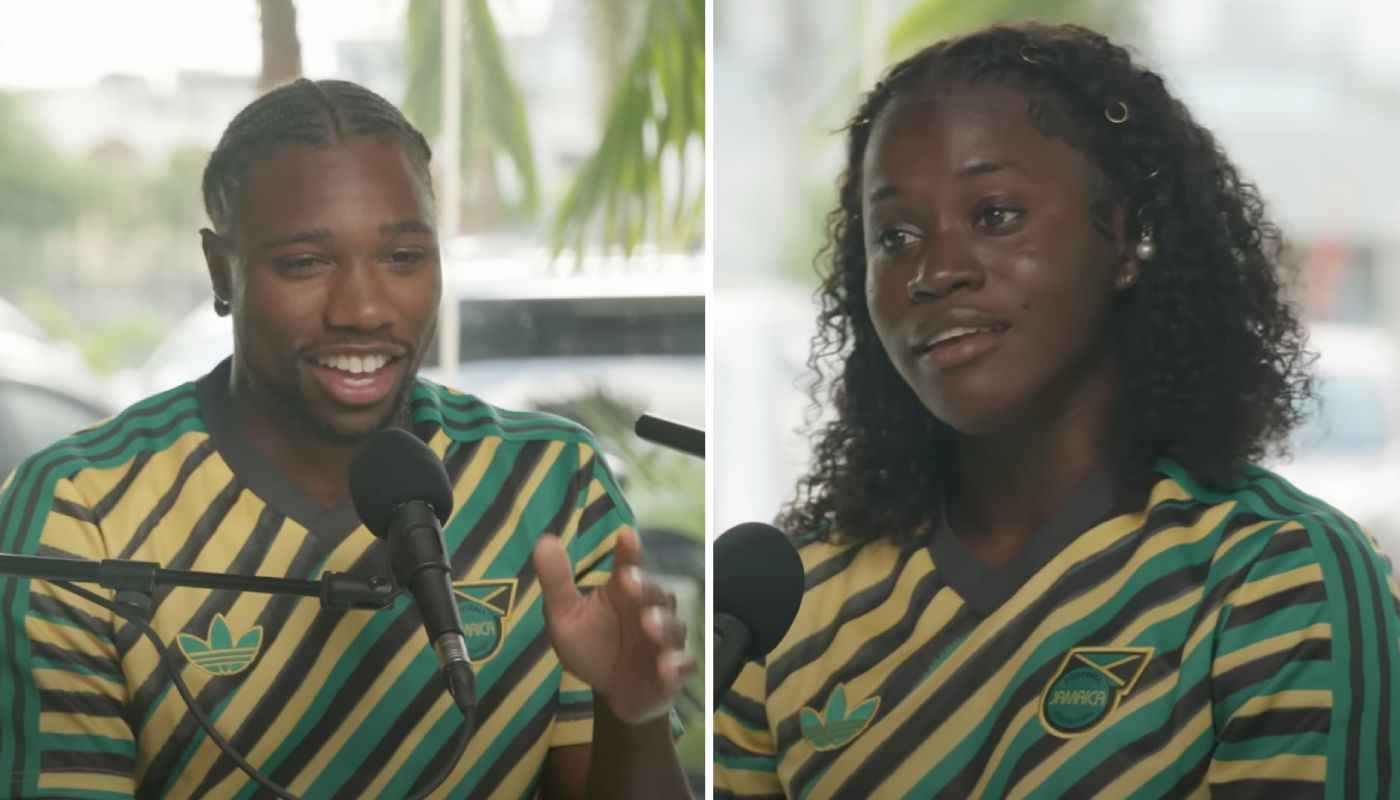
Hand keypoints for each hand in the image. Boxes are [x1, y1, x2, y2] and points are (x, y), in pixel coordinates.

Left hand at [532, 527, 693, 723]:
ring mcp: (664, 639)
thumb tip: (544, 541)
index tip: (625, 535)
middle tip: (628, 583)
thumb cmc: (591, 645)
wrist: (612, 691)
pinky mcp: (673, 669)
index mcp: (623, 590)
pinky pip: (682, 664)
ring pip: (672, 626)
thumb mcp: (564, 616)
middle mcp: (649, 608)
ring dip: (662, 624)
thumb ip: (556, 582)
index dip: (629, 550)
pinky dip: (676, 664)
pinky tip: (666, 666)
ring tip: (648, 625)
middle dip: (643, 586)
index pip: (629, 564)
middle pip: (654, 592)